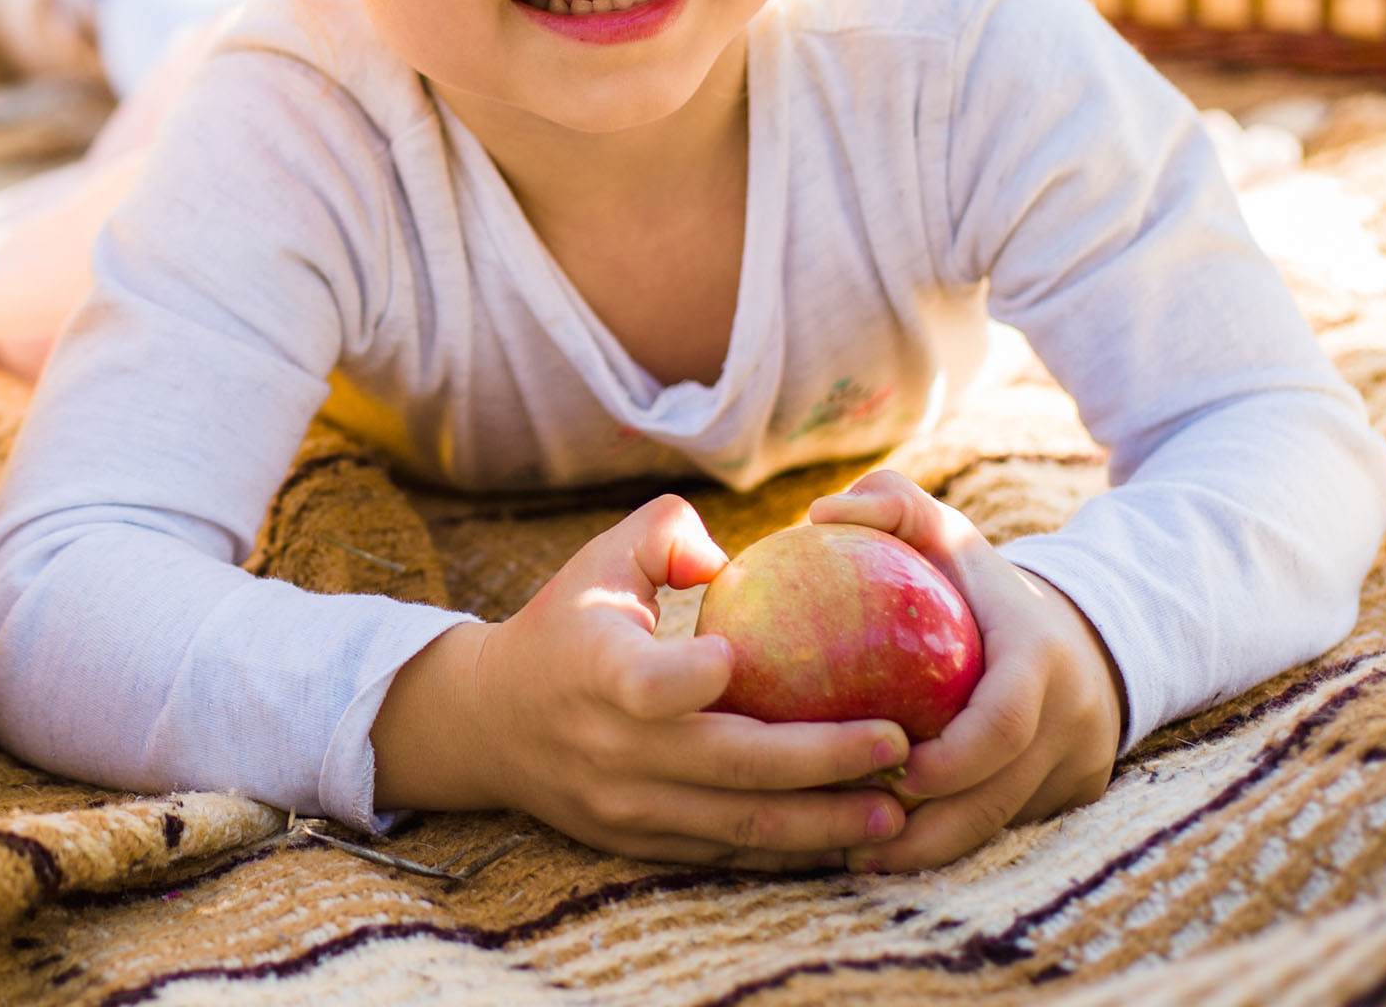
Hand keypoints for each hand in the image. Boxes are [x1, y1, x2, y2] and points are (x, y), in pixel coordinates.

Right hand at [372, 494, 913, 867]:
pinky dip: (788, 849)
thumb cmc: (564, 623)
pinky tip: (845, 838)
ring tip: (896, 813)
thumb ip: (668, 533)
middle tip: (898, 747)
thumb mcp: (600, 559)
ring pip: (739, 826)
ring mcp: (627, 805)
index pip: (649, 685)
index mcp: (597, 671)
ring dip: (824, 824)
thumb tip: (737, 553)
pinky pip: (726, 853)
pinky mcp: (640, 843)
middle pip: (730, 767)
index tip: (744, 659)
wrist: (487, 724)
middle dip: (824, 763)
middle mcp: (613, 748)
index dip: (695, 678)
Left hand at [806, 469, 1123, 871]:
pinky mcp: (1074, 794)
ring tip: (852, 853)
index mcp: (1043, 658)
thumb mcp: (944, 528)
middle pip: (1001, 797)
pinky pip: (1008, 828)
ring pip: (1002, 825)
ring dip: (931, 848)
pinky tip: (884, 846)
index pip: (1004, 724)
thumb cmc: (980, 577)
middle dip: (929, 828)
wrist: (1080, 627)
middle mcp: (1074, 720)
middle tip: (847, 834)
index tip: (891, 769)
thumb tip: (818, 514)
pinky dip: (951, 840)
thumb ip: (889, 503)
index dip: (953, 759)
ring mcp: (1080, 765)